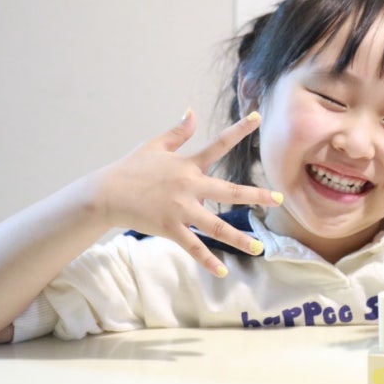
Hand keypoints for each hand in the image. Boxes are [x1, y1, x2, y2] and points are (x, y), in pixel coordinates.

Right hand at [97, 109, 281, 276]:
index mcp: (188, 164)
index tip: (258, 117)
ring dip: (239, 238)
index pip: (219, 144)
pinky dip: (207, 260)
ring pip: (217, 226)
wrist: (105, 193)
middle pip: (230, 191)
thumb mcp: (154, 145)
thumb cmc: (131, 168)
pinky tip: (222, 272)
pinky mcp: (170, 228)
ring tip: (259, 248)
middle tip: (279, 199)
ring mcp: (181, 209)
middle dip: (256, 195)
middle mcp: (190, 186)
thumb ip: (177, 132)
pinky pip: (193, 247)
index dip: (239, 130)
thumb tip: (192, 111)